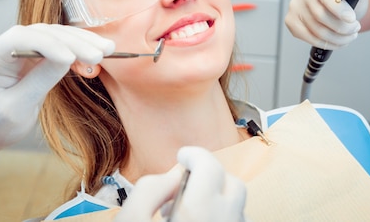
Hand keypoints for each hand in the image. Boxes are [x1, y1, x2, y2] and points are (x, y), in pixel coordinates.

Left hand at [0, 24, 114, 168]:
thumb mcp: (17, 109)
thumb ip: (40, 80)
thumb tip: (67, 58)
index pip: (20, 39)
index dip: (48, 44)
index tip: (70, 58)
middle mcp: (3, 45)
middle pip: (42, 33)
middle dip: (73, 42)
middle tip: (99, 54)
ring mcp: (19, 47)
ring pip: (54, 35)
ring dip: (81, 41)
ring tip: (107, 49)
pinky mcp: (33, 52)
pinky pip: (59, 44)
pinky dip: (78, 48)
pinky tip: (97, 54)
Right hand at [115, 146, 247, 221]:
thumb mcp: (130, 219)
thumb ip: (150, 190)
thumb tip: (172, 173)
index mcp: (199, 210)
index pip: (210, 165)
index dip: (194, 154)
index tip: (183, 156)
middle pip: (233, 184)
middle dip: (212, 176)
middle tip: (188, 181)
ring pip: (238, 208)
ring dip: (219, 199)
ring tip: (190, 209)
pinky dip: (223, 217)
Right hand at [285, 0, 368, 49]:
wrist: (335, 5)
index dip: (338, 9)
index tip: (352, 19)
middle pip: (320, 15)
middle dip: (342, 27)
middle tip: (355, 29)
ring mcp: (294, 5)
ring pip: (316, 30)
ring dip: (337, 38)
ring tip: (349, 36)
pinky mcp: (290, 20)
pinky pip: (308, 37)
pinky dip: (325, 43)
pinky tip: (337, 41)